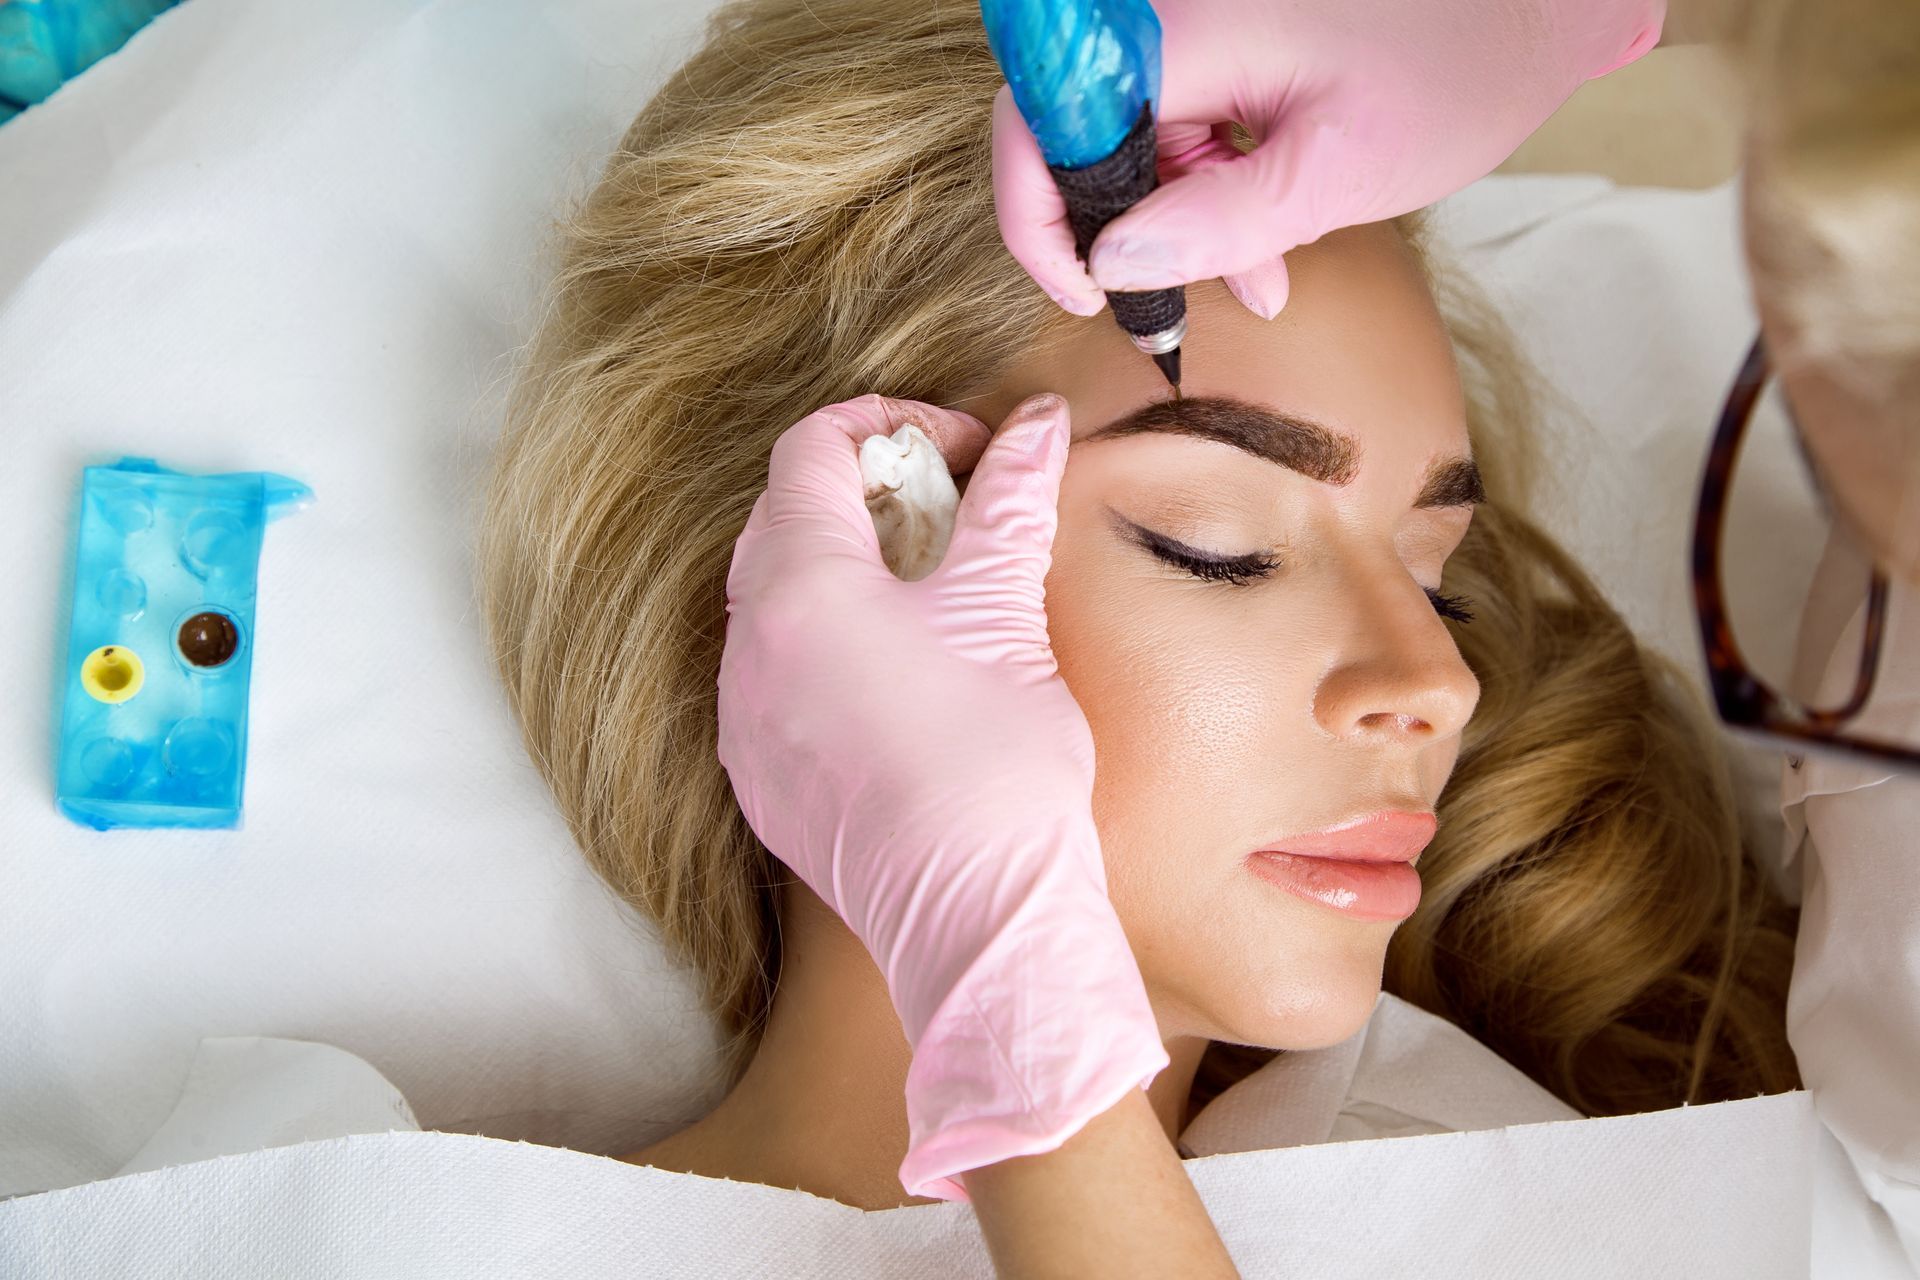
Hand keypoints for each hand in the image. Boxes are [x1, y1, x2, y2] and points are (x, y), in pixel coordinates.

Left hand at [717, 391, 1168, 1202]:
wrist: (975, 914)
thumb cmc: (995, 764)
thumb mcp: (1007, 611)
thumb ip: (1011, 501)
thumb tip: (1035, 422)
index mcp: (802, 586)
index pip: (810, 452)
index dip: (887, 427)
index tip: (961, 450)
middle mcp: (749, 645)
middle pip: (777, 520)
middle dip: (858, 495)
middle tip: (944, 508)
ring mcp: (744, 717)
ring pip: (766, 602)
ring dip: (833, 572)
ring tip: (921, 590)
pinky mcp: (757, 777)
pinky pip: (767, 678)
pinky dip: (816, 647)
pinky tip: (888, 673)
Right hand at [993, 0, 1664, 317]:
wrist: (1534, 10)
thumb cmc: (1454, 73)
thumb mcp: (1335, 173)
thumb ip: (1217, 224)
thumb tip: (1110, 262)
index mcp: (1183, 28)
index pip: (1043, 118)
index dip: (1038, 216)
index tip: (1090, 292)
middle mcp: (1167, 14)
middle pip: (1078, 135)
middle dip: (1126, 234)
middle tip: (1183, 309)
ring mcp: (1193, 24)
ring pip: (1128, 140)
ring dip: (1176, 223)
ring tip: (1263, 278)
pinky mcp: (1219, 40)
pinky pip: (1172, 123)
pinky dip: (1204, 189)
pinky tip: (1267, 236)